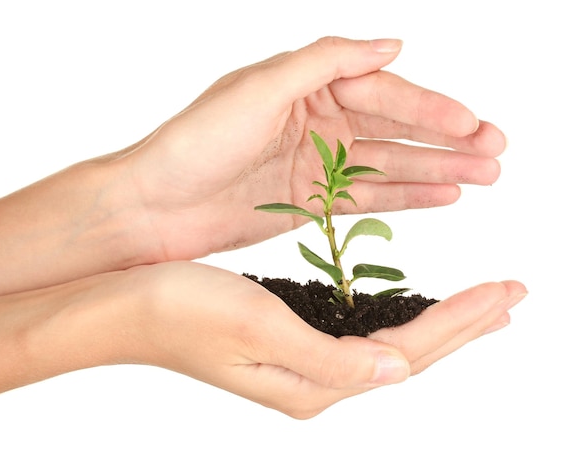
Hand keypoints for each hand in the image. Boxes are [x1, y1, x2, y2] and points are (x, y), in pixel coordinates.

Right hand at [120, 262, 525, 418]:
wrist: (122, 307)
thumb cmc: (180, 311)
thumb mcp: (260, 329)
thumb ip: (332, 359)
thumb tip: (397, 367)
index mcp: (312, 383)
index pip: (408, 351)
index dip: (462, 321)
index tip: (507, 292)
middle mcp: (313, 380)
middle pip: (408, 351)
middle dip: (464, 323)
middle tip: (511, 296)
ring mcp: (299, 361)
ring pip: (388, 339)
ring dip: (435, 318)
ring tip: (474, 302)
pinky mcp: (286, 338)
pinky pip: (358, 329)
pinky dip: (394, 311)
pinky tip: (403, 303)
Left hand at [129, 37, 505, 261]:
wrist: (156, 206)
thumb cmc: (195, 141)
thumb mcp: (261, 87)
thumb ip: (326, 62)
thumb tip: (391, 43)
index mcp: (306, 86)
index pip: (382, 91)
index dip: (430, 108)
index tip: (472, 124)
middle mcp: (316, 122)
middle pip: (395, 128)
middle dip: (447, 139)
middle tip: (496, 151)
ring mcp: (316, 165)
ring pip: (389, 165)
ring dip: (437, 169)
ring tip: (485, 175)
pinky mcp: (311, 204)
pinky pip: (368, 199)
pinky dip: (406, 198)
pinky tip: (444, 196)